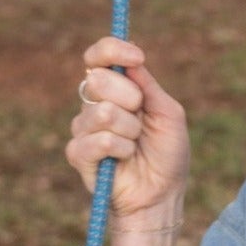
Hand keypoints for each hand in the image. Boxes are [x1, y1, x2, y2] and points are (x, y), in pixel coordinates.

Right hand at [65, 37, 189, 220]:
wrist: (161, 194)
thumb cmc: (166, 154)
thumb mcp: (169, 115)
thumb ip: (149, 87)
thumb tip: (132, 62)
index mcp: (115, 89)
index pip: (99, 56)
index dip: (112, 50)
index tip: (137, 57)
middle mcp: (94, 104)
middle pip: (99, 80)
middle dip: (131, 100)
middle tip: (141, 120)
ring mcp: (82, 128)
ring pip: (103, 112)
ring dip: (131, 130)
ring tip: (135, 144)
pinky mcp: (77, 153)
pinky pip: (100, 140)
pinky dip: (122, 149)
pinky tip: (124, 159)